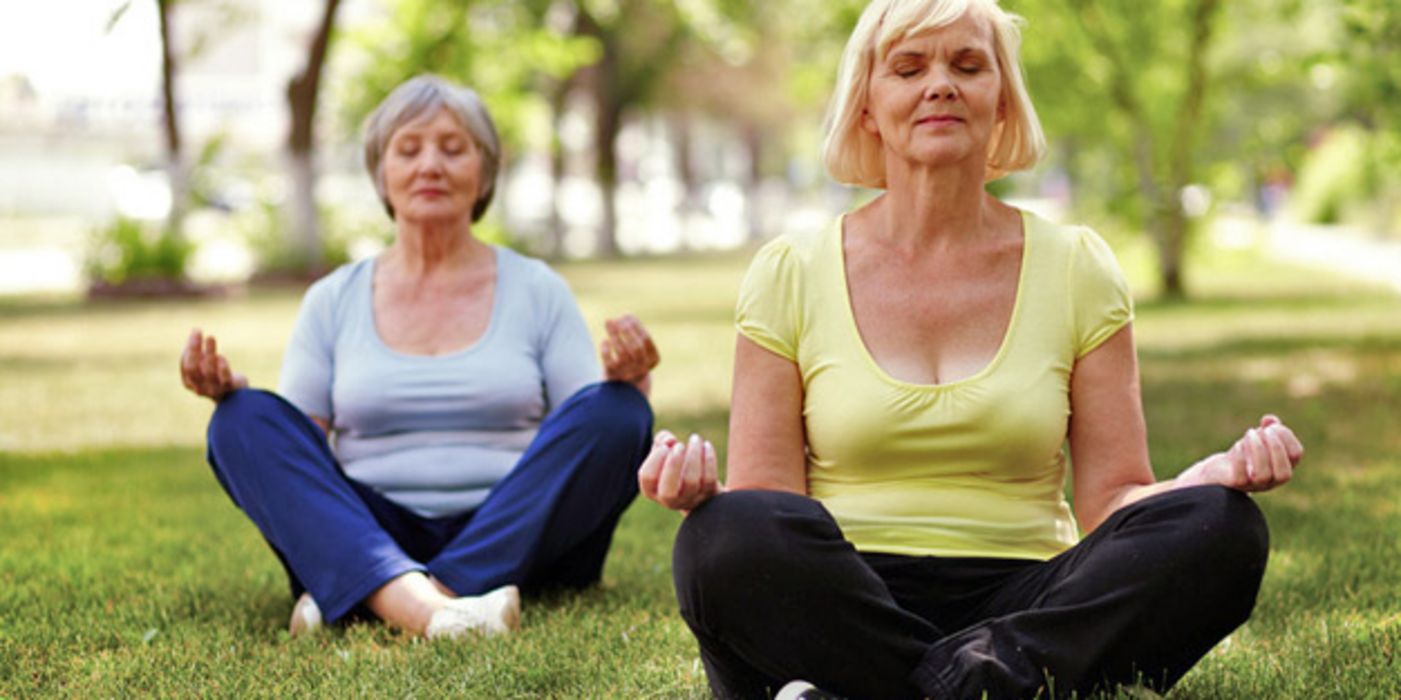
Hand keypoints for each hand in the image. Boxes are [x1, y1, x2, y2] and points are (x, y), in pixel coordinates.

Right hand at [179, 328, 247, 401]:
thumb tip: (194, 331)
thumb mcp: (202, 363)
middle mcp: (199, 388)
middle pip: (192, 368)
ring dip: (209, 352)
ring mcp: (213, 390)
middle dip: (194, 348)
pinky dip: (222, 367)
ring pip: (208, 372)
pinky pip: (224, 379)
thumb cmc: (215, 375)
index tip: (196, 331)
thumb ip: (197, 351)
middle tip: (197, 331)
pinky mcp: (228, 389)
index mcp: (189, 381)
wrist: (234, 395)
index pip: (185, 364)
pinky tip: (221, 356)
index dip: (190, 347)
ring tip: (210, 337)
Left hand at [601, 314, 658, 385]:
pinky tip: (605, 340)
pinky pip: (609, 361)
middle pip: (636, 347)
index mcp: (653, 359)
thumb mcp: (639, 348)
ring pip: (622, 353)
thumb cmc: (632, 360)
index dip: (636, 325)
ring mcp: (628, 373)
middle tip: (618, 319)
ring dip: (614, 334)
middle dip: (626, 330)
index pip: (646, 340)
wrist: (624, 387)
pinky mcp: (613, 376)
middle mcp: (642, 368)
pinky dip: (606, 349)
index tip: (627, 315)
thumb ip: (634, 333)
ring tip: (608, 322)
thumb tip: (625, 315)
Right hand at [638, 430, 723, 512]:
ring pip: (691, 482)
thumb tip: (670, 440)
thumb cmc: (674, 463)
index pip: (648, 478)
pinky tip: (706, 445)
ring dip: (693, 456)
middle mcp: (669, 499)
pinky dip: (708, 459)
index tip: (664, 447)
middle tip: (679, 445)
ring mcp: (689, 499)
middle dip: (673, 465)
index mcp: (652, 489)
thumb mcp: (664, 451)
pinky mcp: (707, 494)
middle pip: (668, 492)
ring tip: (695, 439)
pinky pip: (709, 479)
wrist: (698, 482)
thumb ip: (661, 440)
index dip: (655, 460)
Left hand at [1182, 415, 1303, 491]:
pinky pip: (1241, 478)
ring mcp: (1253, 485)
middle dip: (1276, 447)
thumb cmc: (1241, 454)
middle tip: (1262, 430)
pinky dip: (1240, 459)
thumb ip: (1268, 428)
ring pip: (1264, 475)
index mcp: (1282, 467)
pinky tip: (1237, 446)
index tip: (1270, 425)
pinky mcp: (1235, 485)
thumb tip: (1270, 420)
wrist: (1215, 472)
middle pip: (1285, 473)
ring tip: (1248, 433)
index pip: (1296, 455)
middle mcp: (1271, 480)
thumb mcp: (1258, 438)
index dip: (1286, 436)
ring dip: (1258, 450)